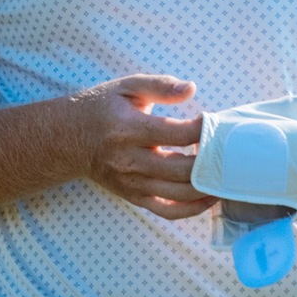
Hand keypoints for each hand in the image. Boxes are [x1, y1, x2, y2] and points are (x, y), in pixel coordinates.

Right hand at [70, 74, 212, 219]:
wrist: (68, 139)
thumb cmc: (103, 108)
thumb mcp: (128, 87)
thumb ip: (160, 85)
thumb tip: (191, 89)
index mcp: (128, 129)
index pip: (175, 134)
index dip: (202, 130)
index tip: (215, 122)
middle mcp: (129, 160)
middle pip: (181, 168)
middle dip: (211, 160)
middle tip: (228, 149)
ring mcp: (131, 183)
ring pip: (179, 193)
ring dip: (208, 186)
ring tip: (226, 172)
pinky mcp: (133, 197)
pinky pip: (168, 211)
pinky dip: (193, 208)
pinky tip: (210, 196)